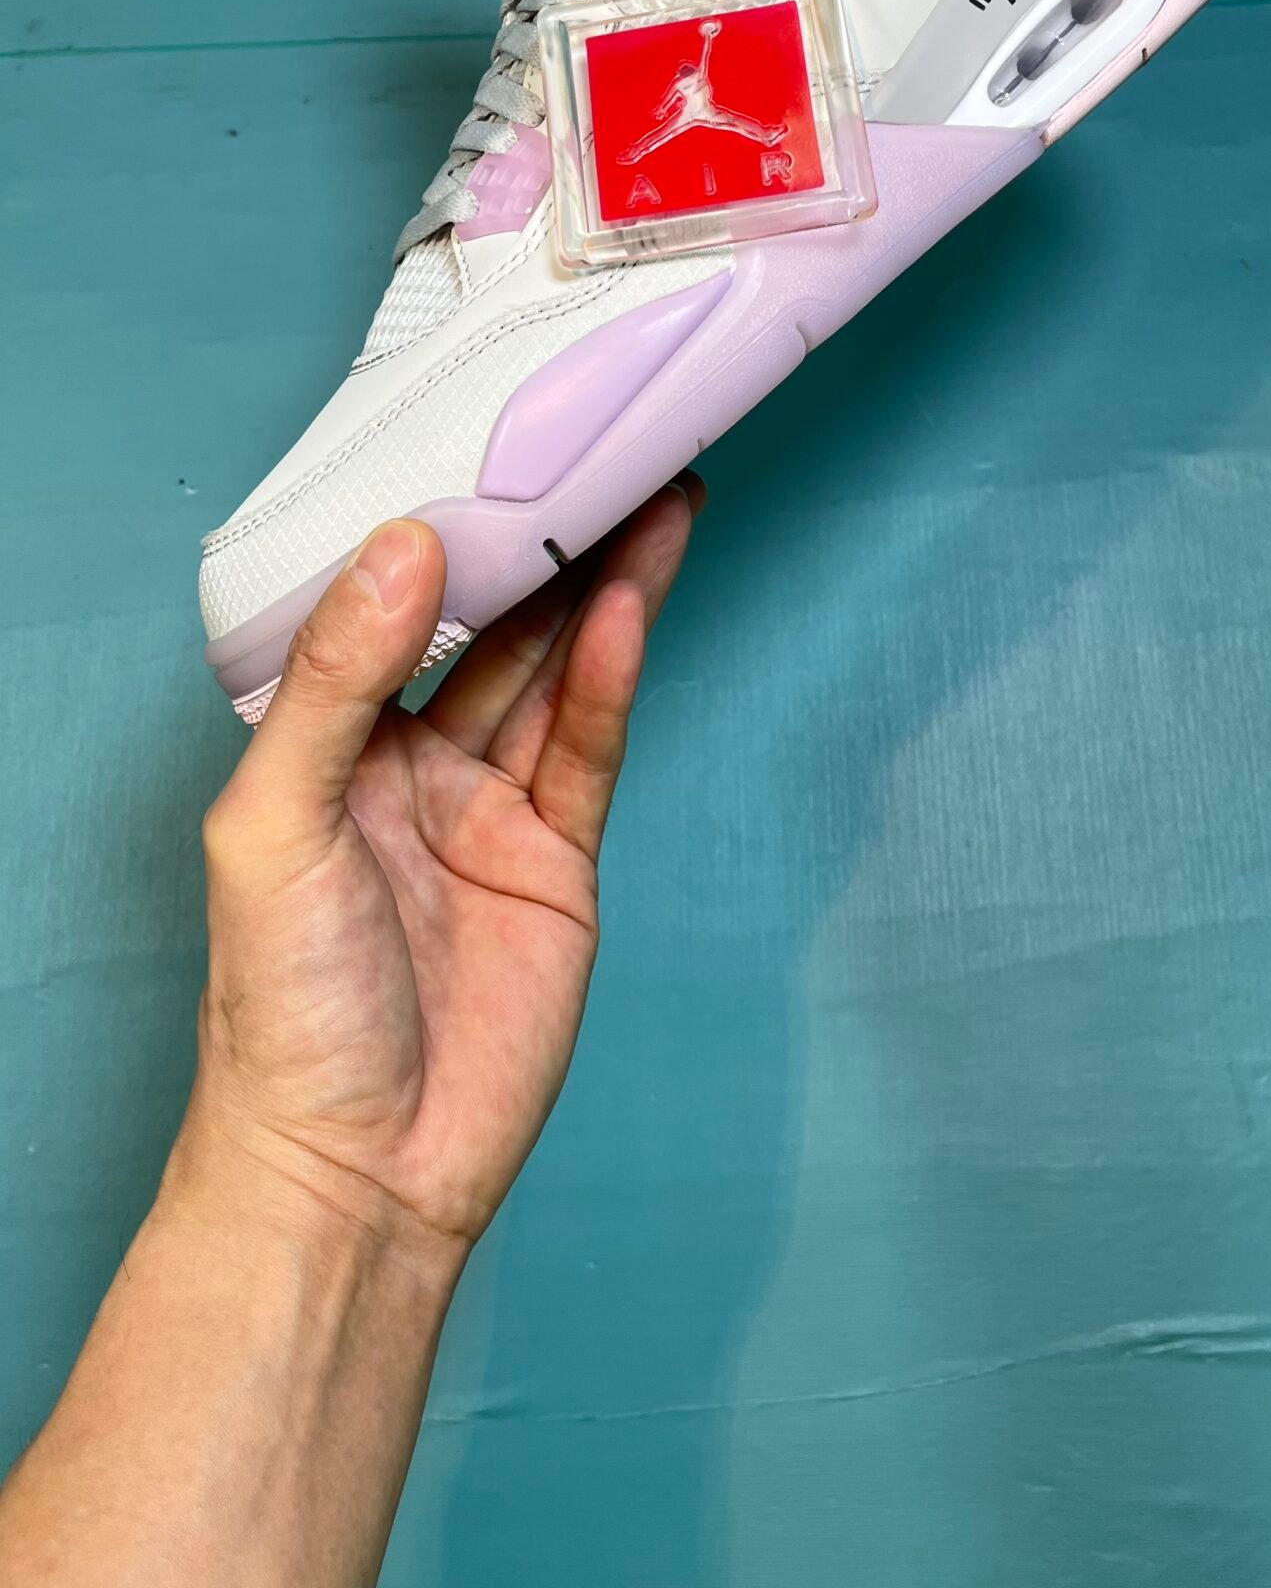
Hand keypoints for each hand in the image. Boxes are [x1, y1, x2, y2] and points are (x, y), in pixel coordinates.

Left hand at [176, 483, 697, 1269]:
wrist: (357, 1171)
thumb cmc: (281, 1011)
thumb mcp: (274, 824)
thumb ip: (337, 684)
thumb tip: (398, 549)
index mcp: (326, 747)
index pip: (389, 610)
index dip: (439, 531)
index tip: (484, 445)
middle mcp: (410, 766)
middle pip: (490, 629)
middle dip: (544, 544)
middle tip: (601, 449)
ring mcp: (488, 813)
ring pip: (553, 674)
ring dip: (599, 589)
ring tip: (651, 499)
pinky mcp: (556, 863)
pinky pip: (586, 749)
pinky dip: (611, 677)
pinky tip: (629, 608)